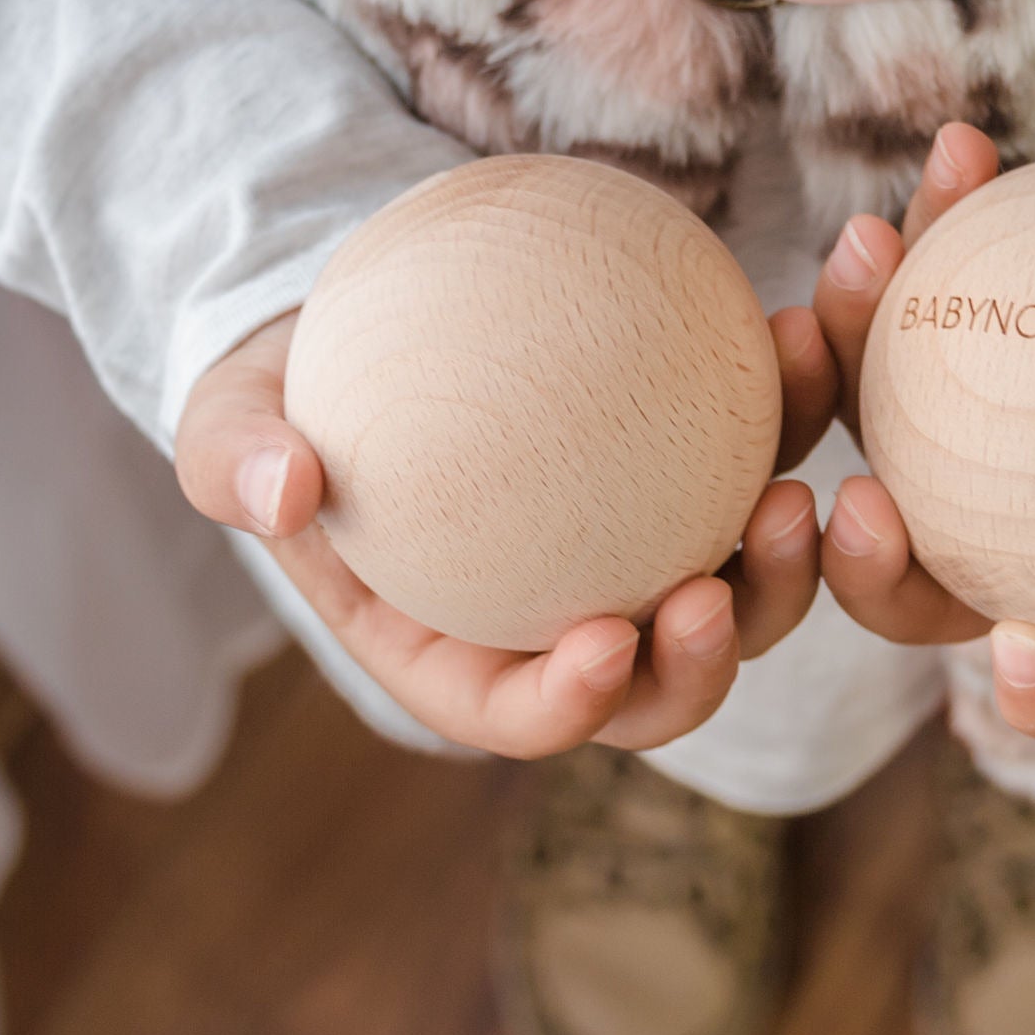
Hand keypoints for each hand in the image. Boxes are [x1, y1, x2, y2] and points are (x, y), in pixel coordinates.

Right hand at [174, 304, 839, 757]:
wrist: (369, 320)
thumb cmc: (292, 390)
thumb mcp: (230, 417)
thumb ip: (236, 458)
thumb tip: (277, 490)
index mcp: (460, 654)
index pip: (520, 714)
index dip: (573, 705)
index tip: (605, 643)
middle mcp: (568, 621)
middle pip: (659, 682)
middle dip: (705, 661)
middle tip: (715, 586)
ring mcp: (646, 548)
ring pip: (742, 584)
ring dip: (784, 559)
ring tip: (798, 488)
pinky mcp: (697, 463)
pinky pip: (761, 447)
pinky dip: (790, 405)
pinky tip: (803, 330)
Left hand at [810, 125, 1034, 743]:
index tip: (1023, 653)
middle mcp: (1000, 553)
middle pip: (916, 597)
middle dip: (869, 576)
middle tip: (858, 506)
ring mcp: (934, 464)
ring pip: (863, 441)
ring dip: (841, 366)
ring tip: (872, 260)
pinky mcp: (905, 364)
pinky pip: (892, 312)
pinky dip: (926, 236)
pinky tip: (962, 152)